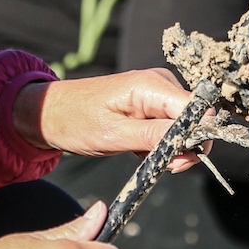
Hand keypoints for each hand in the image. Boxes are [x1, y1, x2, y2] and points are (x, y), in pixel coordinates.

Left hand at [15, 69, 199, 170]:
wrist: (51, 114)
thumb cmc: (75, 121)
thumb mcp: (113, 135)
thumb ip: (153, 135)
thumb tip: (192, 136)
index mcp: (151, 85)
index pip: (197, 108)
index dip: (197, 135)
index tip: (179, 159)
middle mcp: (160, 83)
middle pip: (195, 118)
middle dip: (184, 146)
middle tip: (162, 165)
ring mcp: (157, 93)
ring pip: (184, 125)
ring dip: (171, 147)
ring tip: (143, 156)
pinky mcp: (152, 104)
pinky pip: (170, 126)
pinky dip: (160, 143)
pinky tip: (141, 149)